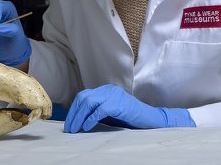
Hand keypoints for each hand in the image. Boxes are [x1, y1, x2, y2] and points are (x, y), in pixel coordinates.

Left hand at [64, 84, 194, 132]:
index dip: (73, 110)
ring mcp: (114, 95)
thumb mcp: (110, 114)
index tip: (69, 124)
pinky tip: (86, 127)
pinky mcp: (120, 104)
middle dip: (74, 114)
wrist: (152, 120)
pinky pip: (101, 109)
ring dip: (79, 117)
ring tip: (76, 130)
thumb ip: (95, 112)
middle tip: (69, 129)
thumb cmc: (130, 119)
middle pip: (83, 98)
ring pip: (90, 102)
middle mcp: (108, 90)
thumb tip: (77, 121)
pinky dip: (91, 118)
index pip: (83, 96)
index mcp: (105, 91)